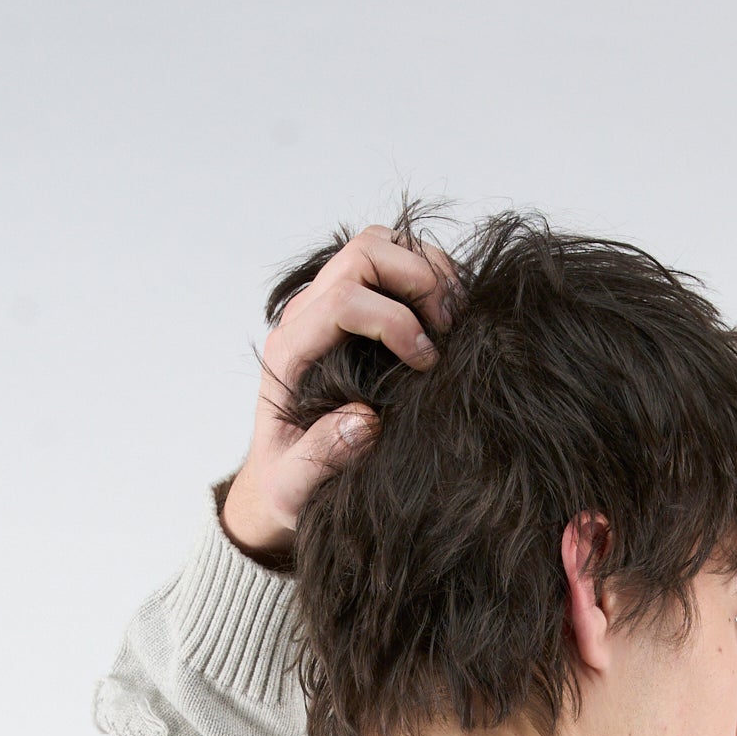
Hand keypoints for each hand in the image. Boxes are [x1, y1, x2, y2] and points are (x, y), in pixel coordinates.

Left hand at [219, 224, 460, 555]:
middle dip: (418, 280)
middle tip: (451, 329)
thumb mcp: (292, 490)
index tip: (426, 363)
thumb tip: (364, 420)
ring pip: (379, 245)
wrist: (281, 479)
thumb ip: (319, 459)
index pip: (342, 300)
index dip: (394, 320)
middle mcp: (306, 318)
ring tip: (455, 318)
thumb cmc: (286, 486)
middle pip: (364, 254)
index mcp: (289, 353)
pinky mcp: (354, 309)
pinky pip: (392, 263)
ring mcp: (329, 306)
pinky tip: (449, 320)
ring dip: (426, 269)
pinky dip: (429, 275)